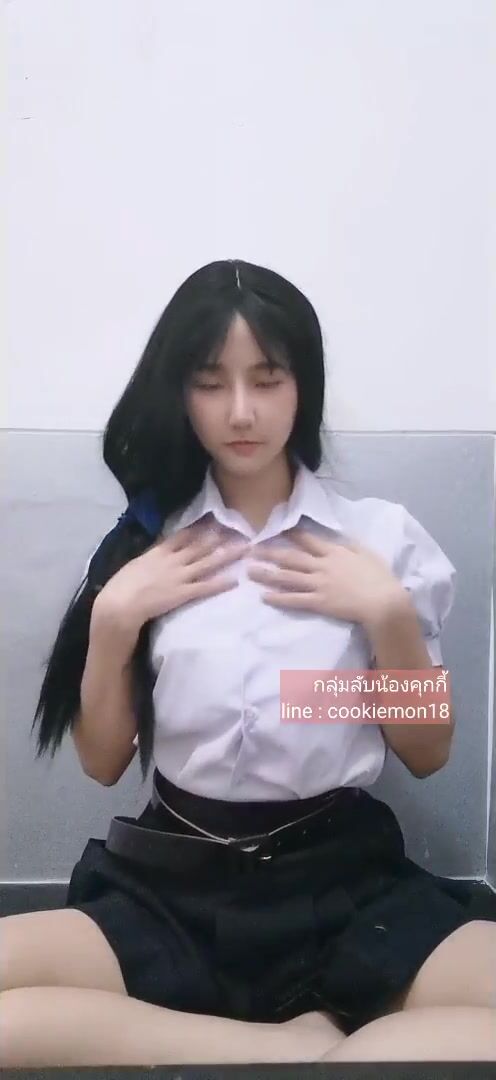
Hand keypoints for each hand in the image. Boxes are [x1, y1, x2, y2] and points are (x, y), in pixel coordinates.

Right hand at [94, 523, 249, 630]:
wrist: (120, 602)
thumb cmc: (123, 584)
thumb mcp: (137, 563)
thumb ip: (151, 556)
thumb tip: (159, 551)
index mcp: (160, 551)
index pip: (183, 535)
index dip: (200, 527)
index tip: (214, 519)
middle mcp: (173, 560)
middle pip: (201, 545)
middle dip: (220, 537)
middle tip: (238, 529)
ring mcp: (180, 576)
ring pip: (208, 563)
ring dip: (227, 555)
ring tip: (244, 548)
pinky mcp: (183, 593)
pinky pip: (206, 587)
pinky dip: (221, 583)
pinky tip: (235, 580)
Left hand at [246, 525, 404, 624]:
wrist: (383, 601)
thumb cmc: (380, 577)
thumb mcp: (367, 553)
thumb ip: (350, 545)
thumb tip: (338, 536)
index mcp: (334, 552)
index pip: (309, 540)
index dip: (291, 535)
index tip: (277, 531)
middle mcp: (322, 566)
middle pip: (291, 557)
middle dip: (270, 553)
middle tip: (251, 550)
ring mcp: (318, 584)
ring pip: (287, 577)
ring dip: (267, 574)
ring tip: (250, 571)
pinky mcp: (318, 602)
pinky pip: (294, 599)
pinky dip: (278, 598)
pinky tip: (264, 596)